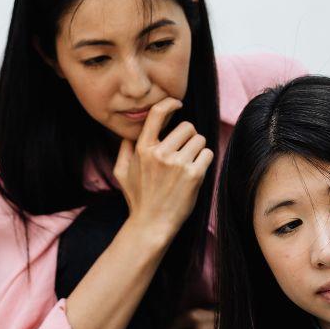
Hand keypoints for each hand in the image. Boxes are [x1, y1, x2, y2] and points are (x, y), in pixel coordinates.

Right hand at [113, 98, 213, 241]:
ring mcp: (178, 164)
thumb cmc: (138, 199)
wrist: (152, 225)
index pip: (157, 113)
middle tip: (183, 152)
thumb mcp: (121, 172)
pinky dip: (204, 161)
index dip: (170, 103)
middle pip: (187, 126)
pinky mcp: (194, 175)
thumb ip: (125, 149)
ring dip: (197, 149)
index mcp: (143, 149)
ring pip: (199, 139)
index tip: (178, 103)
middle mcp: (160, 153)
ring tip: (188, 164)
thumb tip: (129, 132)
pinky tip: (195, 172)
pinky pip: (208, 153)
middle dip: (188, 137)